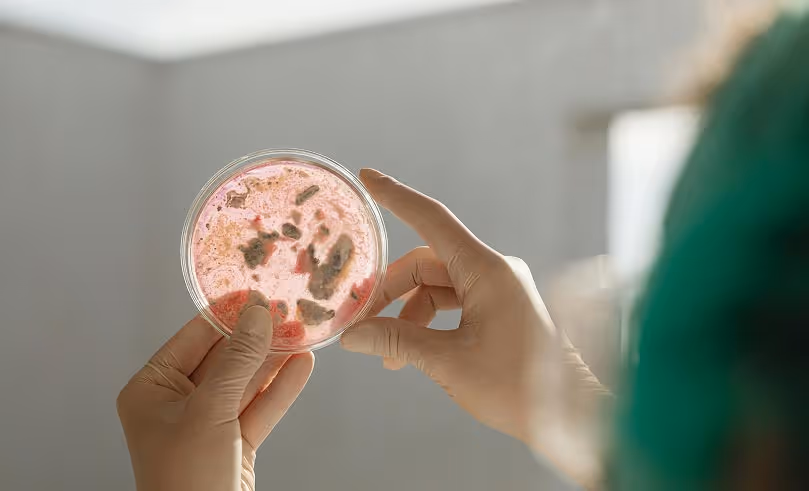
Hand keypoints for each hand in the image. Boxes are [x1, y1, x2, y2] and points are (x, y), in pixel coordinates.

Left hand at [118, 303, 314, 490]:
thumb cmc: (185, 481)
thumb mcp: (210, 410)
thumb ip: (237, 361)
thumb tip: (256, 316)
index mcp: (152, 390)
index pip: (193, 339)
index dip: (226, 315)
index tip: (254, 292)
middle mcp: (177, 403)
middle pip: (224, 358)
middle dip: (257, 337)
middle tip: (286, 311)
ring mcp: (207, 423)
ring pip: (246, 381)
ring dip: (274, 360)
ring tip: (302, 332)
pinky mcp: (234, 443)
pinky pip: (260, 407)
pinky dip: (281, 388)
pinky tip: (302, 366)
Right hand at [341, 169, 610, 488]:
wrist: (570, 412)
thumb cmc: (519, 387)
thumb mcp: (448, 363)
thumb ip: (398, 342)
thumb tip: (353, 335)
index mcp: (487, 271)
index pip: (431, 220)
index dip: (395, 197)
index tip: (367, 178)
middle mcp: (494, 270)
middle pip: (426, 262)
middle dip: (389, 289)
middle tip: (359, 321)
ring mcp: (498, 288)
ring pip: (436, 285)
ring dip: (406, 313)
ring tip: (385, 353)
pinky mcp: (499, 307)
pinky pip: (452, 301)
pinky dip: (427, 322)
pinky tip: (409, 354)